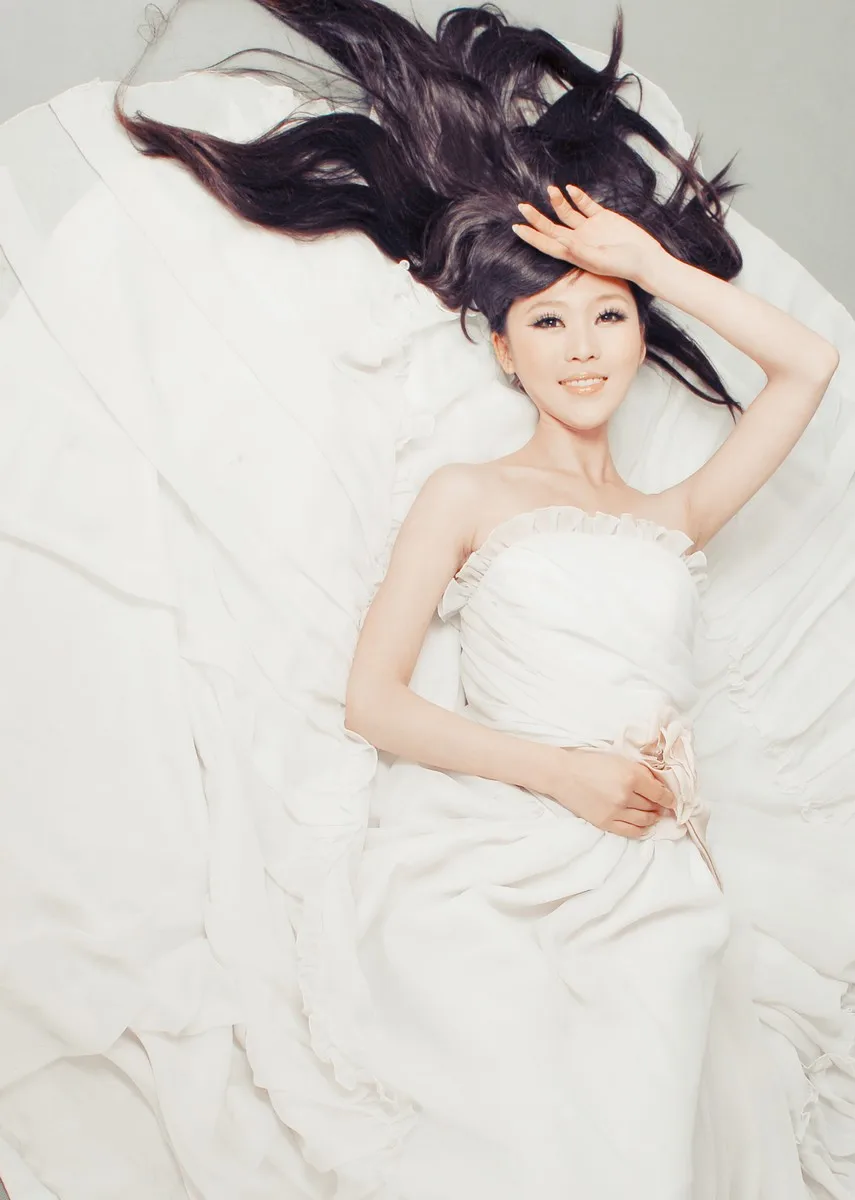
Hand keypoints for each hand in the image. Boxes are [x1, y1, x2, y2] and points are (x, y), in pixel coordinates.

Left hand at [512, 184, 668, 284]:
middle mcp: (578, 241)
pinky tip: (570, 189)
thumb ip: (580, 251)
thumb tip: (563, 241)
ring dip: (557, 202)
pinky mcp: (603, 218)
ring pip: (567, 213)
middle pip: (551, 228)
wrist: (646, 259)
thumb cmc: (624, 265)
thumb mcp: (600, 260)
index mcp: (573, 254)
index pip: (546, 244)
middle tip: (522, 206)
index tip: (516, 227)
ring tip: (550, 190)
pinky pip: (586, 205)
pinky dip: (578, 197)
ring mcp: (590, 229)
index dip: (531, 237)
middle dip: (536, 218)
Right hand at [540, 746, 675, 839]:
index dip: (670, 798)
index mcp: (631, 776)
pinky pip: (630, 831)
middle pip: (653, 807)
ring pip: (644, 820)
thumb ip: (641, 772)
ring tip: (653, 815)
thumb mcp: (619, 760)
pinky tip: (644, 826)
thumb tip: (659, 786)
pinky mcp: (605, 823)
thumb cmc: (590, 762)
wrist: (562, 774)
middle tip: (661, 806)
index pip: (660, 793)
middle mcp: (626, 796)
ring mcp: (615, 812)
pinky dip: (641, 830)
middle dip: (659, 807)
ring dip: (652, 818)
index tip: (672, 800)